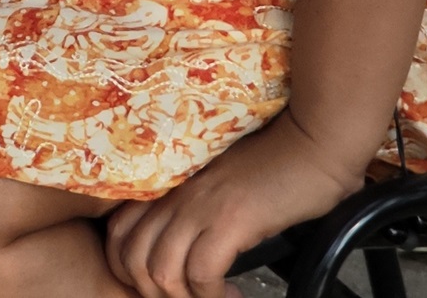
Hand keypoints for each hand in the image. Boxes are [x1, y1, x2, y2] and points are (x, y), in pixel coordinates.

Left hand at [102, 112, 364, 297]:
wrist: (309, 144)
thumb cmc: (271, 166)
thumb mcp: (215, 185)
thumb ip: (190, 206)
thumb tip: (182, 246)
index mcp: (167, 185)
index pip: (118, 232)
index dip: (129, 270)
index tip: (162, 287)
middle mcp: (174, 194)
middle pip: (130, 258)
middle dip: (153, 293)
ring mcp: (198, 205)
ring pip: (160, 271)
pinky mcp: (229, 219)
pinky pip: (201, 273)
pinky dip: (212, 296)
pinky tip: (233, 294)